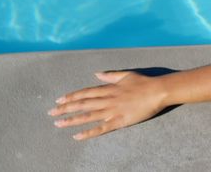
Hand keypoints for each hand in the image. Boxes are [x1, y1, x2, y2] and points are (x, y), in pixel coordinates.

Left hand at [48, 70, 169, 139]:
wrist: (158, 91)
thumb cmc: (144, 82)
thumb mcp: (127, 75)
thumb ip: (110, 76)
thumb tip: (97, 74)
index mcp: (109, 88)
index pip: (85, 93)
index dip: (71, 96)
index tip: (59, 100)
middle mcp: (107, 99)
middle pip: (83, 104)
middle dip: (66, 108)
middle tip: (51, 113)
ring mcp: (112, 111)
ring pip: (88, 116)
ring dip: (72, 120)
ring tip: (58, 124)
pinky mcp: (119, 121)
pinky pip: (101, 128)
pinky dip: (89, 132)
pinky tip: (77, 136)